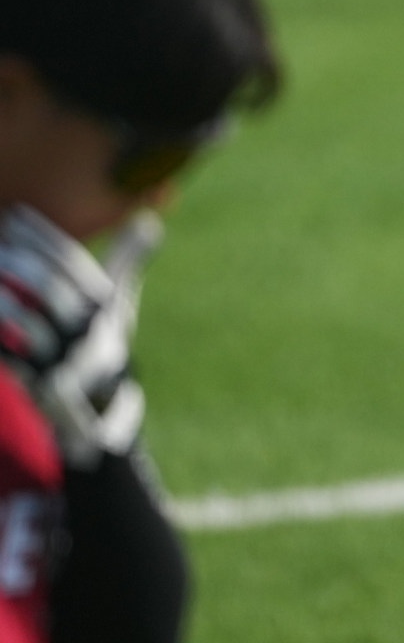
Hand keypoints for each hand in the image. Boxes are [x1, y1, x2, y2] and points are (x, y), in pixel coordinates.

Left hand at [0, 205, 159, 467]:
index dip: (44, 239)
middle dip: (23, 267)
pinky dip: (2, 346)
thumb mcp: (116, 310)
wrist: (104, 425)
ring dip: (5, 305)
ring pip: (34, 331)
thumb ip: (126, 264)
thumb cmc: (101, 353)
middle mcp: (97, 337)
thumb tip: (149, 219)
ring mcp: (73, 369)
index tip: (16, 217)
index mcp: (111, 312)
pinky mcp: (49, 400)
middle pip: (58, 294)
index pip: (77, 265)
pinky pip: (17, 366)